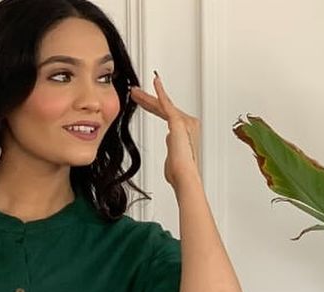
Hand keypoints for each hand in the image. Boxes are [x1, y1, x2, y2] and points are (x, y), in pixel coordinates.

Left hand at [128, 71, 199, 187]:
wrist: (185, 177)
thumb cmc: (179, 174)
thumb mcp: (172, 159)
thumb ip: (171, 149)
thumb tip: (170, 143)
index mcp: (185, 132)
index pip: (166, 115)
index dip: (153, 108)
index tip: (143, 102)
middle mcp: (188, 123)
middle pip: (164, 108)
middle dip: (148, 100)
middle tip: (136, 93)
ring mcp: (185, 121)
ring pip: (162, 105)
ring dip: (148, 97)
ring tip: (135, 92)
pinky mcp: (178, 122)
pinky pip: (167, 104)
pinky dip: (160, 92)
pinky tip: (155, 81)